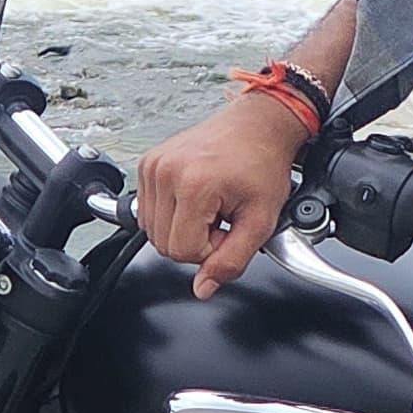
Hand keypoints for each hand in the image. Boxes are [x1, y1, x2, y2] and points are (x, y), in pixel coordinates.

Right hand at [136, 93, 304, 298]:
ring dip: (183, 227)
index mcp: (194, 185)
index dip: (210, 251)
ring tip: (211, 206)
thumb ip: (232, 260)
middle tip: (222, 218)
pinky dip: (172, 213)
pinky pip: (148, 210)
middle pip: (164, 243)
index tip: (229, 229)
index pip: (183, 251)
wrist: (260, 124)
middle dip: (196, 240)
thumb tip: (203, 287)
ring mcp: (153, 165)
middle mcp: (166, 172)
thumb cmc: (264, 163)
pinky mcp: (148, 163)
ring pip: (152, 230)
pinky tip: (197, 198)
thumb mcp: (261, 220)